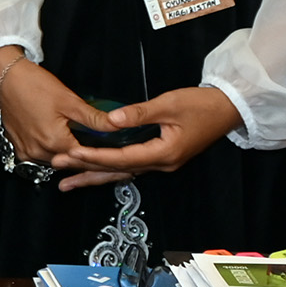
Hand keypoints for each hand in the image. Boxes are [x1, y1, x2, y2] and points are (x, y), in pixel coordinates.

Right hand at [0, 53, 97, 171]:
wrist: (6, 77)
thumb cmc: (35, 85)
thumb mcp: (69, 101)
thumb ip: (94, 118)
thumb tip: (117, 124)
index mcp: (54, 142)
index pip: (84, 158)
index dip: (98, 155)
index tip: (108, 151)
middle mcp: (39, 152)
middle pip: (68, 161)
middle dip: (82, 155)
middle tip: (93, 143)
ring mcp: (26, 152)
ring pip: (53, 161)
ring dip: (65, 154)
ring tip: (75, 140)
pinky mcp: (18, 148)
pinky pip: (38, 157)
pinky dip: (49, 151)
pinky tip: (55, 139)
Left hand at [48, 85, 241, 186]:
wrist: (228, 109)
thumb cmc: (201, 105)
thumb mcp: (169, 104)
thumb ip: (138, 113)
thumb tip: (110, 121)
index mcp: (163, 154)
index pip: (121, 158)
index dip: (94, 156)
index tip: (70, 154)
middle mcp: (161, 164)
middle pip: (117, 172)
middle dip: (86, 171)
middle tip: (57, 169)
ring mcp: (162, 163)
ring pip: (122, 173)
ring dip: (94, 176)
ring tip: (67, 181)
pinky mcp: (162, 157)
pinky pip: (130, 167)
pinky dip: (110, 168)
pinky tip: (94, 170)